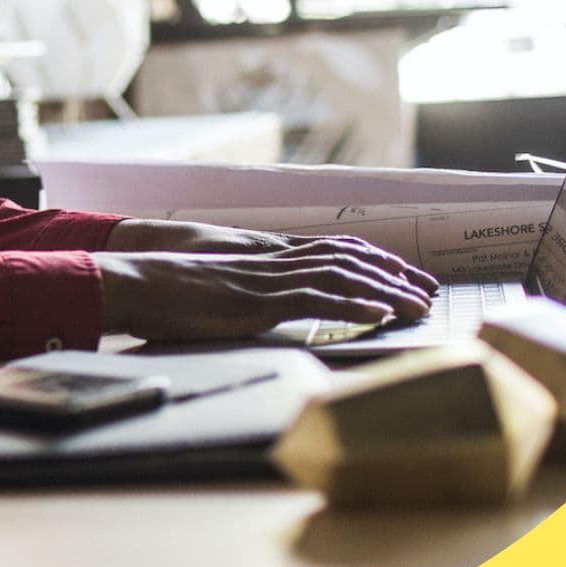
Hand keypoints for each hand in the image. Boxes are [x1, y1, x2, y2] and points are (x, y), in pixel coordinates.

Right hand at [104, 220, 439, 292]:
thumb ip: (243, 296)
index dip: (372, 261)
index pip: (331, 252)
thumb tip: (259, 310)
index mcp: (265, 260)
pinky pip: (314, 301)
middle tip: (430, 291)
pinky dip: (351, 306)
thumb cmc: (164, 294)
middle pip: (347, 260)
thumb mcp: (213, 293)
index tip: (403, 275)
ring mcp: (266, 281)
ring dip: (385, 291)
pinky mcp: (256, 302)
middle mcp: (273, 264)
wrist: (135, 283)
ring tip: (419, 305)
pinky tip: (379, 314)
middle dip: (393, 275)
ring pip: (340, 278)